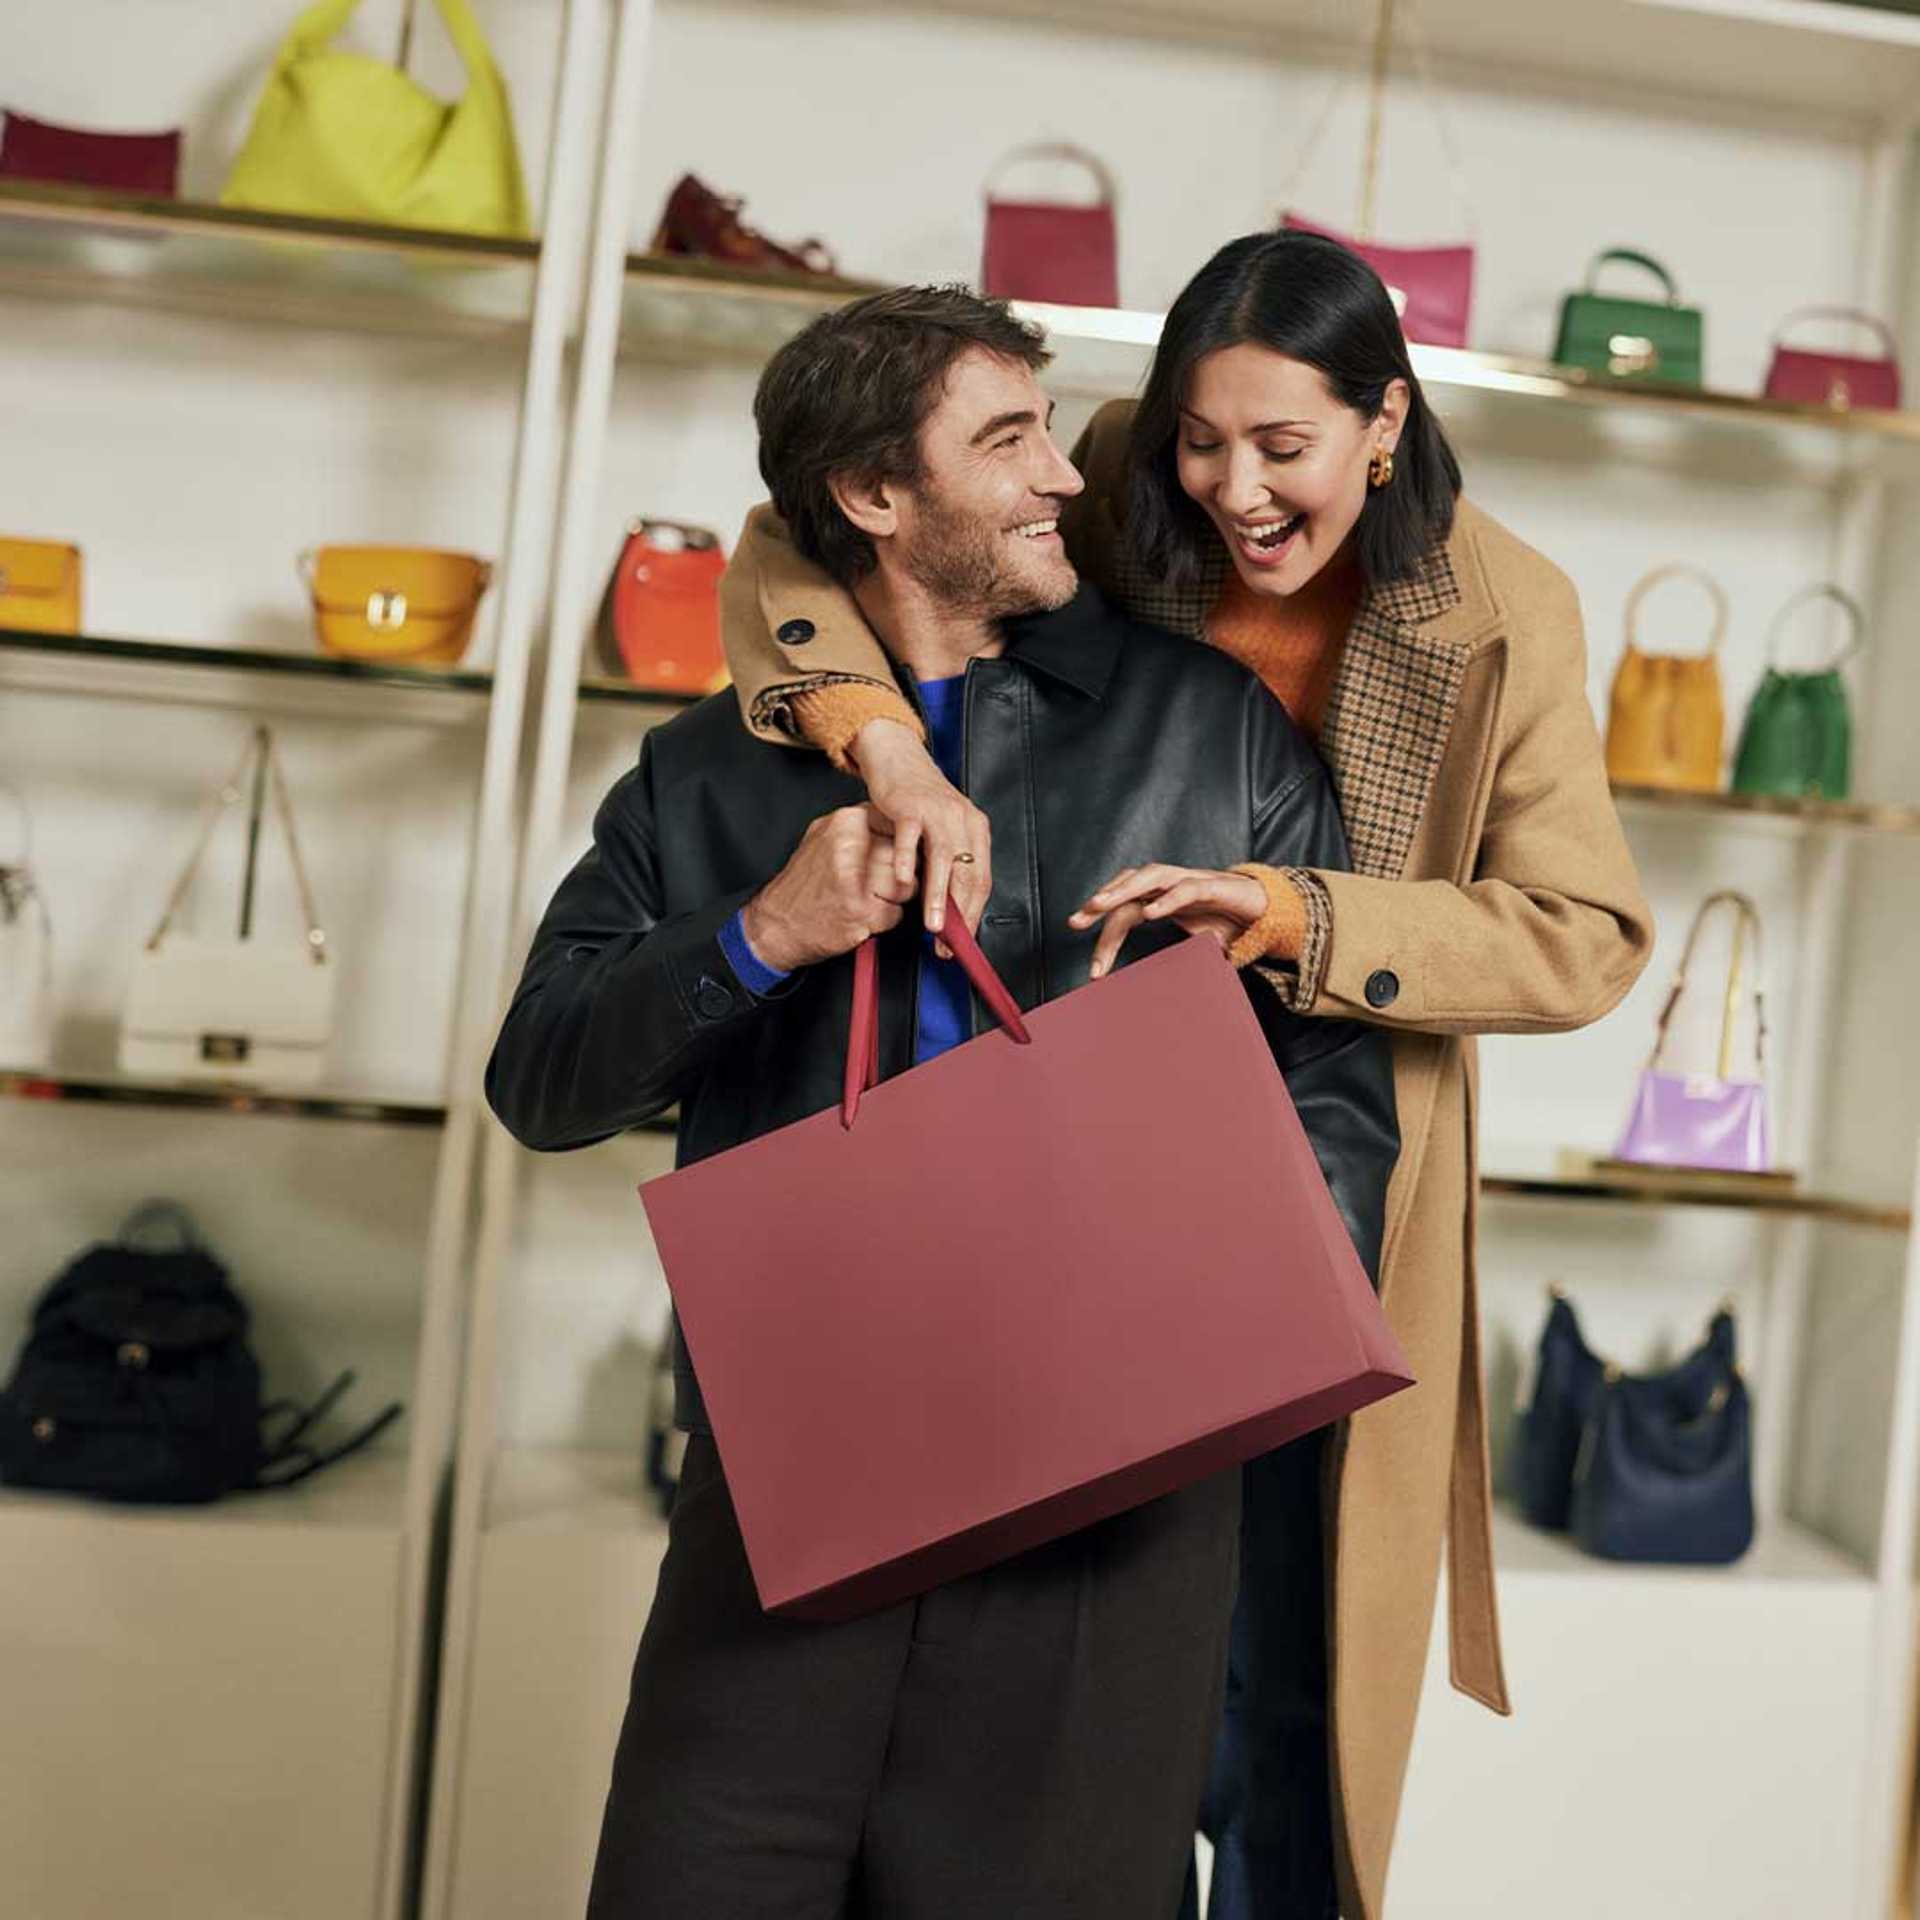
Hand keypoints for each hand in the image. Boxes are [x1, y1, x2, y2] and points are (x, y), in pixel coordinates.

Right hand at [740, 806, 916, 971]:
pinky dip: (883, 920)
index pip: (898, 825)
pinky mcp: (863, 910)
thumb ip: (858, 828)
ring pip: (908, 885)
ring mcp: (858, 878)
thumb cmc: (802, 886)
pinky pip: (897, 913)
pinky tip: (861, 916)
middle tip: (875, 884)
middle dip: (898, 875)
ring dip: (892, 899)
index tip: (888, 857)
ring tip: (867, 899)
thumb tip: (895, 824)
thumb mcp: (823, 839)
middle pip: (907, 857)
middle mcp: (851, 847)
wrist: (777, 924)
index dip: (899, 846)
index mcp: (845, 823)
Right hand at [852, 718, 991, 953]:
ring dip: (938, 896)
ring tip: (932, 924)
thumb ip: (949, 867)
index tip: (961, 941)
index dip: (972, 915)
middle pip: (967, 874)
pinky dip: (907, 861)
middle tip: (946, 942)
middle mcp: (962, 820)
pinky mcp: (911, 806)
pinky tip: (903, 882)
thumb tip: (950, 911)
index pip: (981, 881)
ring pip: (943, 859)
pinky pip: (910, 837)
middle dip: (958, 914)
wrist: (899, 761)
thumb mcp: (944, 832)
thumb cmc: (920, 802)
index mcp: (976, 830)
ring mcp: (937, 812)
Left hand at [1068, 865, 1270, 979]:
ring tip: (1099, 905)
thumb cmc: (1230, 927)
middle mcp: (1172, 885)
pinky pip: (1187, 888)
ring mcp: (1192, 881)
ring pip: (1150, 876)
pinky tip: (1151, 912)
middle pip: (1128, 885)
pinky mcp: (1216, 886)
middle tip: (1075, 922)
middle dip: (1100, 902)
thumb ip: (1173, 963)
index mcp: (1162, 899)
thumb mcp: (1193, 950)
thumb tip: (1156, 998)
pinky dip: (1168, 899)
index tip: (1095, 970)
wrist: (1270, 913)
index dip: (1105, 933)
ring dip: (1122, 889)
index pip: (1125, 910)